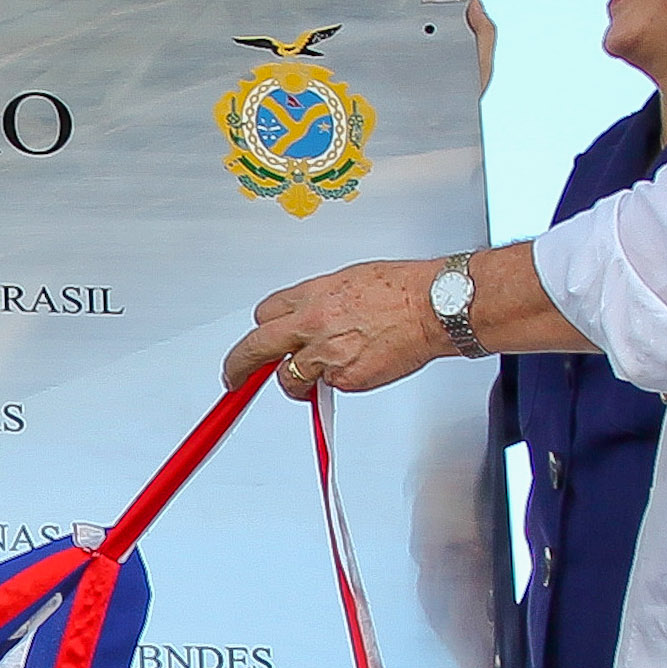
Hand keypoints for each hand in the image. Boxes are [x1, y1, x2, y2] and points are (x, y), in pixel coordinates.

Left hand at [223, 259, 451, 398]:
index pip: (264, 314)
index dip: (262, 330)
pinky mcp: (344, 378)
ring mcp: (325, 354)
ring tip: (313, 378)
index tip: (256, 342)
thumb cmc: (402, 289)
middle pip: (255, 348)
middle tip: (233, 379)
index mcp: (311, 294)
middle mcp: (311, 323)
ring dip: (295, 381)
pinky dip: (337, 383)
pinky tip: (358, 367)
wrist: (433, 307)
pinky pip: (328, 387)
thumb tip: (311, 317)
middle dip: (238, 367)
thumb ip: (322, 302)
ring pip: (290, 377)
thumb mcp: (349, 280)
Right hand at [400, 0, 496, 91]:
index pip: (466, 3)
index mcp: (469, 36)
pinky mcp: (405, 48)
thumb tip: (475, 4)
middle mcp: (447, 35)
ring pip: (423, 7)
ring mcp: (425, 41)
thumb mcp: (481, 66)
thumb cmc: (460, 100)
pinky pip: (404, 19)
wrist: (433, 123)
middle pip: (443, 1)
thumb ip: (484, 34)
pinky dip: (402, 3)